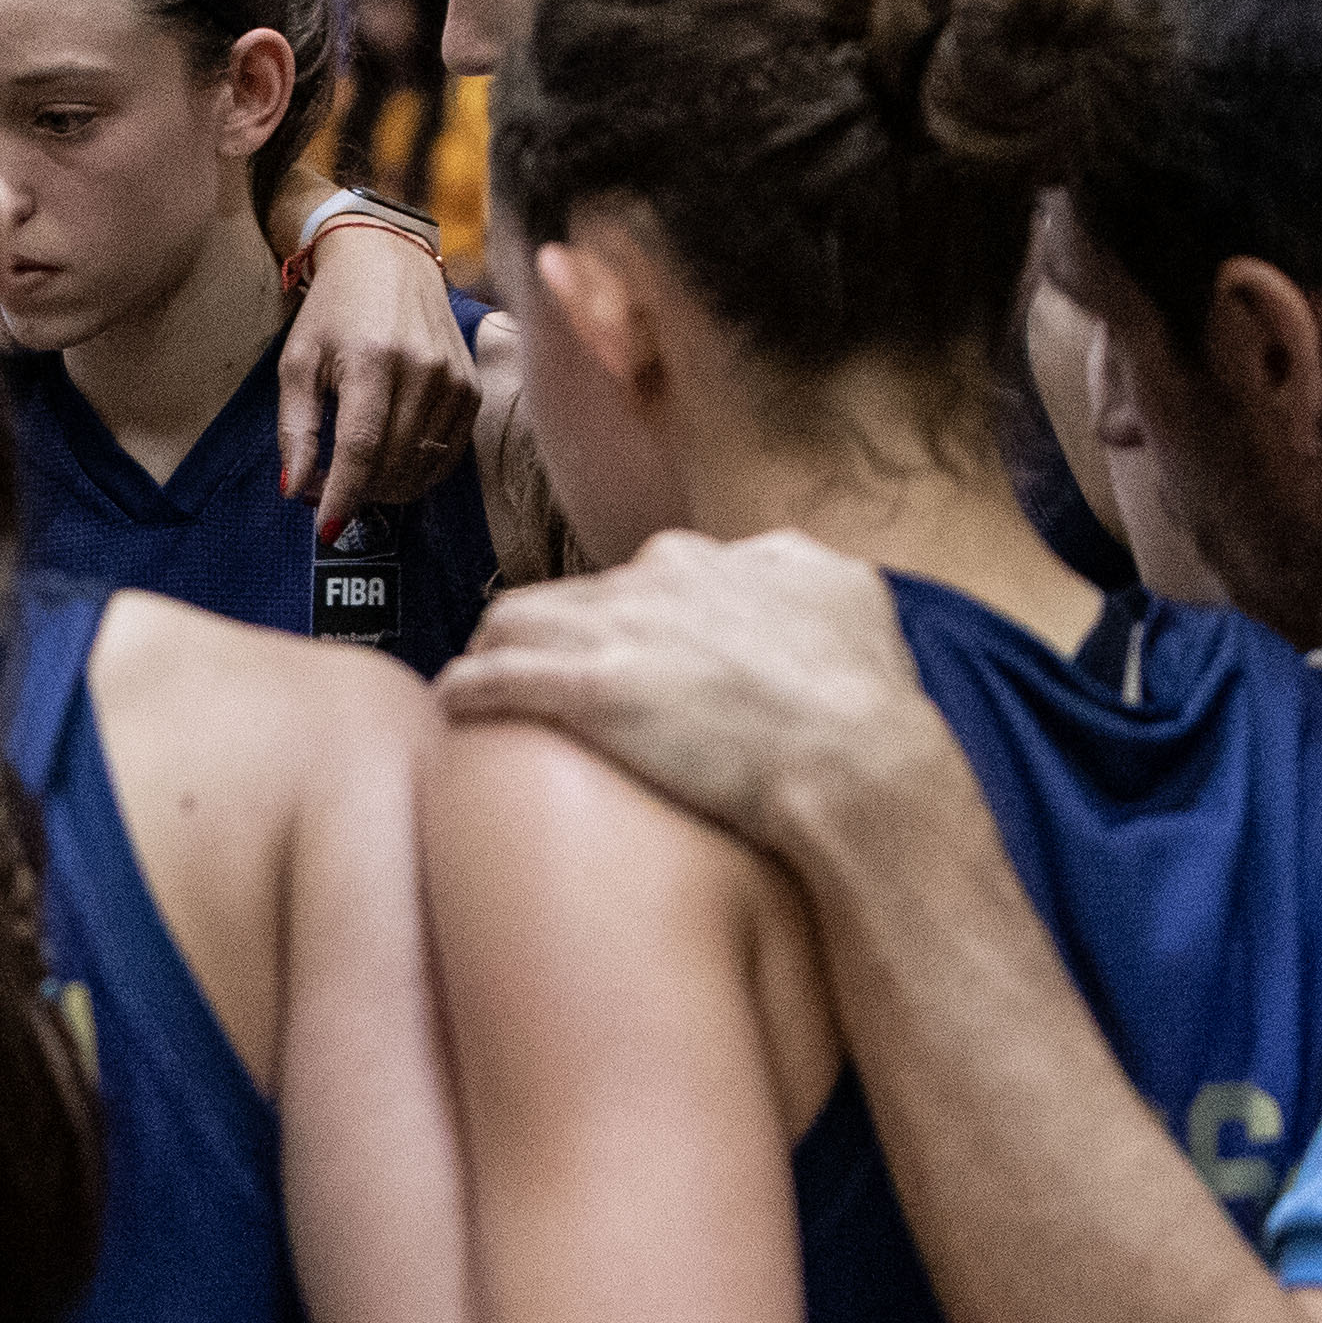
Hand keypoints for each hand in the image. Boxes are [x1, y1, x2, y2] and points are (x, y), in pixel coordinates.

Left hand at [275, 214, 473, 527]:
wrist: (390, 260)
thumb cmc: (334, 312)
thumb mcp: (297, 362)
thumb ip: (296, 429)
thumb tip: (295, 489)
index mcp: (371, 360)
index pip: (362, 448)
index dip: (344, 495)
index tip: (326, 529)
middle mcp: (421, 370)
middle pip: (393, 463)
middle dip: (358, 492)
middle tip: (327, 492)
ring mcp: (454, 379)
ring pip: (423, 465)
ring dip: (387, 487)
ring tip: (356, 477)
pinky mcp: (471, 388)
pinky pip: (449, 454)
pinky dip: (418, 473)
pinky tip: (392, 466)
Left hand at [436, 529, 940, 857]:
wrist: (858, 763)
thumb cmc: (868, 705)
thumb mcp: (855, 606)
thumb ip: (816, 584)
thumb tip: (804, 577)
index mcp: (726, 559)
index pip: (647, 577)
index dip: (627, 617)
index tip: (621, 651)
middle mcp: (663, 576)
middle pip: (576, 595)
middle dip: (555, 634)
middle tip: (544, 676)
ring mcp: (618, 628)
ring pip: (517, 621)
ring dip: (496, 651)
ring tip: (483, 683)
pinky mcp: (583, 688)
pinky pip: (492, 678)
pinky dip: (466, 691)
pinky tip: (453, 708)